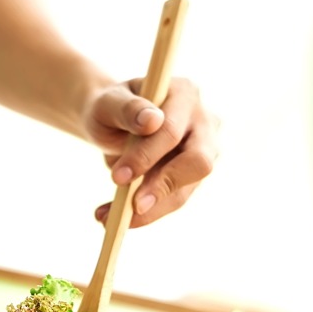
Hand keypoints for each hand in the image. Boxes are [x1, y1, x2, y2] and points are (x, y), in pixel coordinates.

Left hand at [84, 77, 219, 226]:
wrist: (111, 122)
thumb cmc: (110, 108)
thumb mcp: (108, 103)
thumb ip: (127, 109)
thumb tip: (152, 121)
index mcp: (184, 93)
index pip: (173, 131)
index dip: (147, 156)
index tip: (117, 177)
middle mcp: (203, 121)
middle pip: (198, 162)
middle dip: (161, 188)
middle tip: (131, 208)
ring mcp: (204, 150)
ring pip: (186, 188)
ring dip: (150, 209)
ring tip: (108, 218)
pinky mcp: (193, 175)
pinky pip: (174, 199)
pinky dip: (146, 213)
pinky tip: (115, 217)